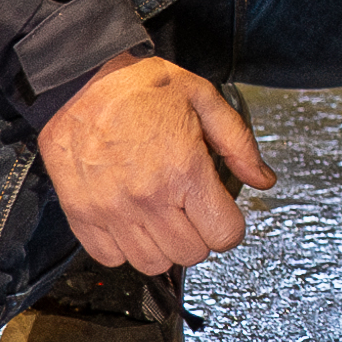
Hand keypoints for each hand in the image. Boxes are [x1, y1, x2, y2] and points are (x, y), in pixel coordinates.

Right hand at [36, 55, 276, 273]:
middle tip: (189, 211)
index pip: (224, 235)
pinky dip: (122, 247)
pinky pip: (109, 257)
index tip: (220, 213)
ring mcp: (111, 210)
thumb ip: (239, 143)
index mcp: (184, 170)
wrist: (79, 78)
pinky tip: (130, 220)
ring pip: (152, 264)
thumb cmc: (138, 86)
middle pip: (190, 255)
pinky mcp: (81, 213)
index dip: (229, 226)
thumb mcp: (204, 98)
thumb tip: (262, 179)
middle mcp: (148, 196)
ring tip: (159, 216)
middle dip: (198, 236)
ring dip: (162, 246)